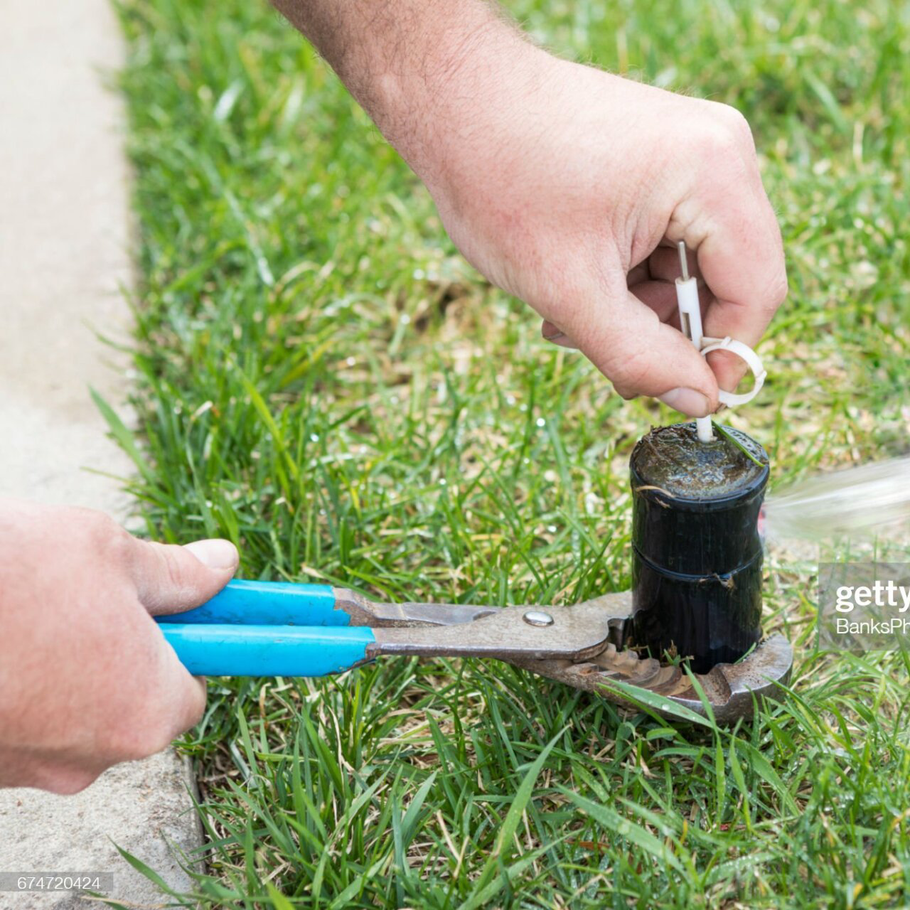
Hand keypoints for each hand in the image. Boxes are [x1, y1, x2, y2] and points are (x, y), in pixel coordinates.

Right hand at [0, 499, 237, 792]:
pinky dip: (15, 687)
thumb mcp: (113, 555)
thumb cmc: (15, 572)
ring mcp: (24, 771)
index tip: (172, 618)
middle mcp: (89, 759)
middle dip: (118, 657)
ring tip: (29, 615)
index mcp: (145, 712)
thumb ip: (177, 573)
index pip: (192, 692)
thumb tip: (223, 565)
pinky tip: (0, 640)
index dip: (184, 648)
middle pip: (128, 708)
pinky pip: (17, 723)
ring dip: (62, 670)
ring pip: (67, 716)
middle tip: (90, 602)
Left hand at [422, 53, 786, 415]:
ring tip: (564, 315)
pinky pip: (662, 240)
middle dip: (659, 329)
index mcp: (713, 173)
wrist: (452, 101)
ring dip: (630, 309)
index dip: (723, 354)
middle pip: (722, 280)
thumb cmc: (500, 180)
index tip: (680, 395)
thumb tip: (698, 401)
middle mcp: (717, 154)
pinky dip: (621, 277)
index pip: (756, 290)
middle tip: (596, 351)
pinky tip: (569, 284)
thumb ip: (636, 355)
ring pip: (686, 268)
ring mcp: (688, 153)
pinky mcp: (658, 160)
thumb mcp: (568, 288)